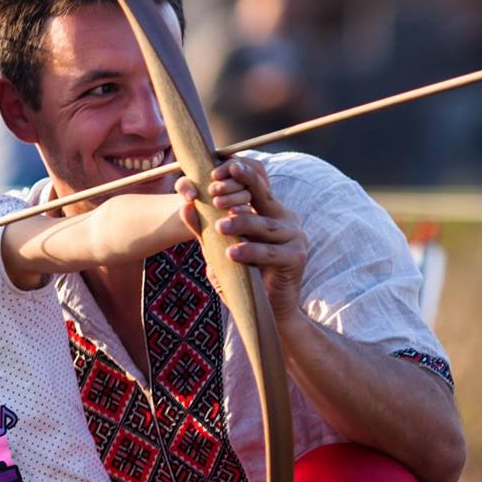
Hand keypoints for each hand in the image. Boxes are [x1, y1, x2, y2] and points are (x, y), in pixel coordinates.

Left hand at [181, 157, 308, 324]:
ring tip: (219, 227)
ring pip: (265, 225)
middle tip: (213, 192)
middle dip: (239, 189)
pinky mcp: (296, 257)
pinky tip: (232, 253)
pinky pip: (270, 252)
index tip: (214, 171)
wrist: (266, 310)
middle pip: (262, 195)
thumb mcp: (219, 248)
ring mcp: (294, 236)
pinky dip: (251, 252)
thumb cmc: (243, 276)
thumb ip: (205, 229)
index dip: (237, 174)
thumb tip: (185, 206)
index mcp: (269, 211)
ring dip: (242, 223)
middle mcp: (284, 218)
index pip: (254, 184)